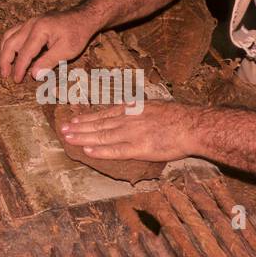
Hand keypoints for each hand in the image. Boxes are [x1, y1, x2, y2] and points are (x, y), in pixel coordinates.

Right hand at [0, 9, 98, 81]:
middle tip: (5, 75)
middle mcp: (31, 24)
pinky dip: (9, 43)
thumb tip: (33, 74)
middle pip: (11, 43)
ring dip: (4, 51)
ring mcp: (30, 22)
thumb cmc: (77, 34)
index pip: (25, 53)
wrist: (83, 18)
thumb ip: (49, 62)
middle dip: (6, 61)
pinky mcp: (31, 23)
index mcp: (40, 30)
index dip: (20, 68)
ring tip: (4, 66)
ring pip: (9, 36)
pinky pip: (14, 32)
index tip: (17, 80)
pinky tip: (9, 52)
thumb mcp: (66, 50)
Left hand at [60, 101, 199, 162]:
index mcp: (133, 109)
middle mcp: (129, 119)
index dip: (87, 118)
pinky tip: (86, 151)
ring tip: (68, 138)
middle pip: (98, 124)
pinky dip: (100, 150)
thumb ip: (140, 108)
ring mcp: (132, 134)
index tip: (74, 120)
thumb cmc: (180, 116)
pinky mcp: (139, 148)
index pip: (105, 114)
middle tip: (62, 130)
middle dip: (79, 127)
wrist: (193, 125)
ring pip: (102, 136)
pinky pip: (115, 151)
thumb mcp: (155, 104)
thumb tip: (129, 106)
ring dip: (83, 137)